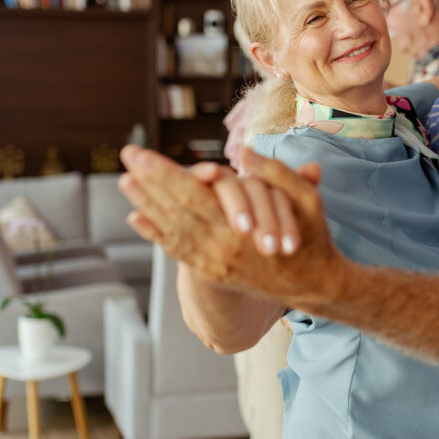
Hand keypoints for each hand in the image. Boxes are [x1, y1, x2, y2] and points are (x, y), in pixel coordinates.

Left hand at [118, 145, 338, 300]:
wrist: (313, 285)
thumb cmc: (312, 238)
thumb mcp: (306, 200)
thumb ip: (276, 174)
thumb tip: (244, 153)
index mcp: (240, 227)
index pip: (192, 191)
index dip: (162, 172)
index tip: (141, 153)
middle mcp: (219, 246)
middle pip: (175, 206)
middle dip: (148, 179)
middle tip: (127, 155)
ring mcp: (212, 262)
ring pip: (172, 228)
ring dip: (145, 203)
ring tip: (125, 182)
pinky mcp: (211, 271)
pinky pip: (177, 250)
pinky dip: (155, 234)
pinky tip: (136, 218)